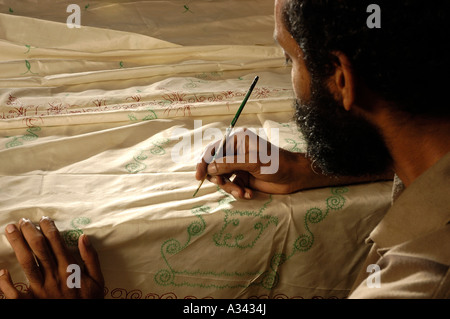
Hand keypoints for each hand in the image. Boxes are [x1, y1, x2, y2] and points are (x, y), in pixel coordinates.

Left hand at [0, 217, 103, 298]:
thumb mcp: (98, 280)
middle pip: (39, 248)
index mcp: (70, 269)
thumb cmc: (89, 301)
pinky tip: (2, 270)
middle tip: (22, 220)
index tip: (43, 218)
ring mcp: (41, 290)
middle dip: (30, 231)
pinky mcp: (31, 302)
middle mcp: (54, 276)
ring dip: (17, 245)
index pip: (57, 242)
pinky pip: (15, 293)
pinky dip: (6, 283)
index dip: (49, 228)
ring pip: (26, 263)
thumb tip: (84, 237)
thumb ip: (91, 258)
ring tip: (10, 230)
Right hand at [195, 128, 393, 198]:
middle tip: (224, 184)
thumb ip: (230, 164)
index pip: (214, 150)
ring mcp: (239, 166)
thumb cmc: (276, 163)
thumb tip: (210, 169)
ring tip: (242, 192)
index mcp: (237, 141)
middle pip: (215, 166)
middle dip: (219, 178)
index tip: (199, 175)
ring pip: (223, 179)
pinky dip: (238, 192)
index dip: (204, 162)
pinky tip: (248, 194)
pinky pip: (232, 186)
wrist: (294, 176)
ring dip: (230, 187)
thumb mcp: (253, 162)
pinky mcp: (244, 178)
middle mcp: (235, 152)